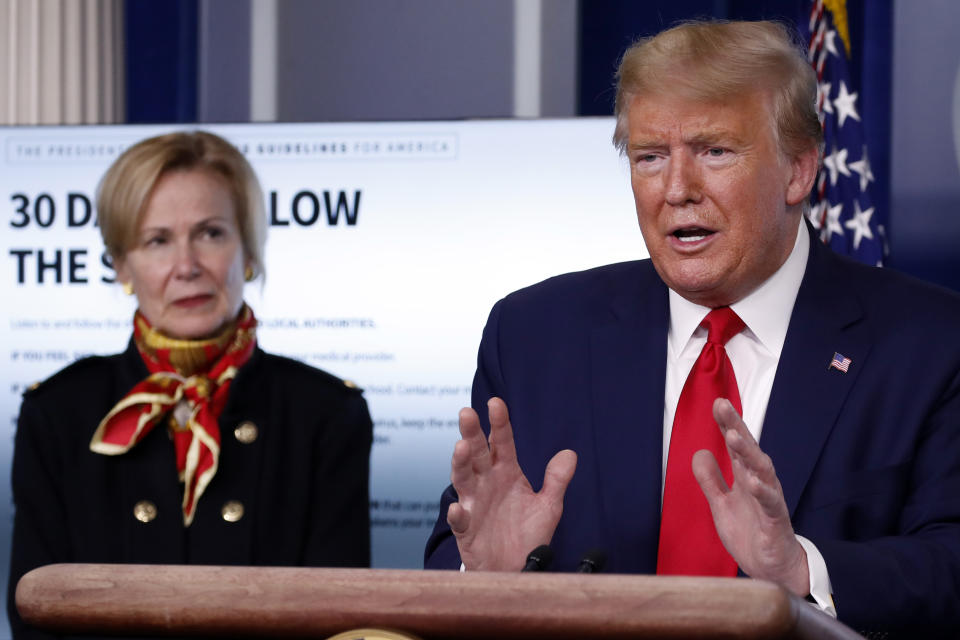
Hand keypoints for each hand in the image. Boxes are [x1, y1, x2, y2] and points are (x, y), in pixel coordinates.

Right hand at [447, 397, 576, 570]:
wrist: (515, 569)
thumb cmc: (528, 534)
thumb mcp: (549, 506)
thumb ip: (557, 480)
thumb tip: (570, 453)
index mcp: (507, 473)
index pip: (502, 443)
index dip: (499, 423)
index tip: (497, 403)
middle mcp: (487, 483)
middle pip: (477, 453)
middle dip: (472, 433)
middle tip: (467, 412)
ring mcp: (474, 504)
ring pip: (463, 479)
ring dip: (460, 463)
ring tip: (461, 447)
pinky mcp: (466, 529)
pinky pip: (460, 520)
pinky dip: (458, 514)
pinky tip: (459, 508)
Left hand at [693, 398, 809, 595]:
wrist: (771, 569)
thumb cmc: (750, 533)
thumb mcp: (721, 505)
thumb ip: (710, 480)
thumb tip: (699, 452)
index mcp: (745, 478)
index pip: (735, 446)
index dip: (726, 425)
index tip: (717, 402)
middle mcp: (759, 483)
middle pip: (748, 450)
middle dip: (736, 426)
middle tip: (723, 405)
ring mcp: (769, 500)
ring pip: (761, 470)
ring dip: (747, 452)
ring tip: (733, 435)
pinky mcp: (775, 521)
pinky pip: (771, 503)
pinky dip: (763, 491)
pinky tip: (753, 481)